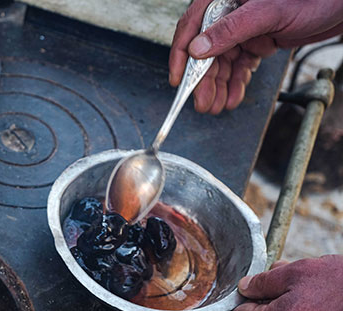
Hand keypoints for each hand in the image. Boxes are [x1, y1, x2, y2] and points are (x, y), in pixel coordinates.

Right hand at [170, 0, 342, 113]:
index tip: (178, 80)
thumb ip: (230, 29)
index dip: (181, 55)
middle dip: (204, 80)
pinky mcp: (257, 40)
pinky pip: (240, 64)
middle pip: (206, 50)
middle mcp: (231, 12)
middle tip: (202, 102)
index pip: (192, 26)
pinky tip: (233, 96)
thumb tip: (197, 49)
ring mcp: (244, 27)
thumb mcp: (268, 11)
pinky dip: (236, 82)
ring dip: (219, 85)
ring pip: (223, 61)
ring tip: (216, 106)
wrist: (342, 4)